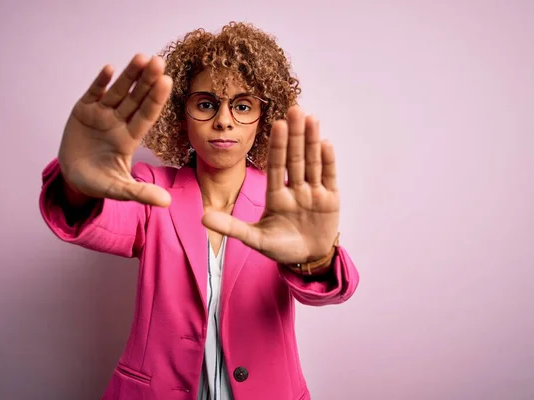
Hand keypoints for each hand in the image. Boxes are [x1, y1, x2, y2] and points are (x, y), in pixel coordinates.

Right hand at [58, 54, 172, 205]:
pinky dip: (100, 82)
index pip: (146, 116)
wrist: (73, 178)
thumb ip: (141, 193)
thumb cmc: (99, 183)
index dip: (155, 100)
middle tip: (159, 62)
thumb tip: (167, 203)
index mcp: (129, 138)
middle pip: (135, 99)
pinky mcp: (83, 111)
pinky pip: (94, 93)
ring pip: (118, 92)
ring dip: (129, 75)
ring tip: (141, 57)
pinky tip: (109, 69)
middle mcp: (118, 122)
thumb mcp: (119, 190)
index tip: (167, 82)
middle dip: (147, 81)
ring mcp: (101, 115)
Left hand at [202, 106, 339, 264]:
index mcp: (276, 196)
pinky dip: (328, 161)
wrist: (306, 261)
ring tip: (311, 118)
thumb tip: (203, 217)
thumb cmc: (280, 248)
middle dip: (295, 135)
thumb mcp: (255, 239)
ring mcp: (313, 193)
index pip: (276, 166)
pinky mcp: (330, 200)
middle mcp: (294, 189)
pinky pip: (328, 177)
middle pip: (295, 158)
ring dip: (312, 141)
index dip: (277, 146)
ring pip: (312, 163)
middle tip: (294, 109)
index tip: (277, 124)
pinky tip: (325, 143)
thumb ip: (232, 227)